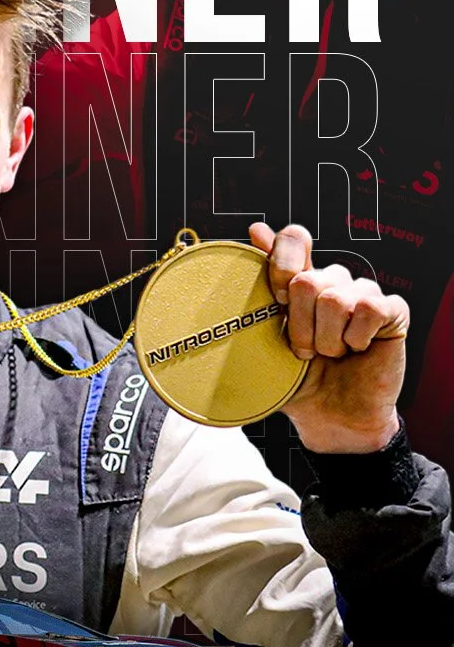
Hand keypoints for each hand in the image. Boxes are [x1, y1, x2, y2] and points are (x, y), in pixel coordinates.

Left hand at [250, 223, 408, 453]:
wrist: (330, 417)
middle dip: (299, 326)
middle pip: (307, 279)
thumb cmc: (299, 380)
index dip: (282, 264)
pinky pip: (367, 309)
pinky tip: (356, 350)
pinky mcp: (391, 311)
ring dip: (326, 340)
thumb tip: (255, 230)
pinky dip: (354, 338)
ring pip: (334, 299)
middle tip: (305, 351)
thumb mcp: (267, 339)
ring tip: (331, 355)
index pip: (294, 239)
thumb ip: (262, 287)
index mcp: (301, 282)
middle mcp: (333, 282)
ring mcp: (363, 294)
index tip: (277, 299)